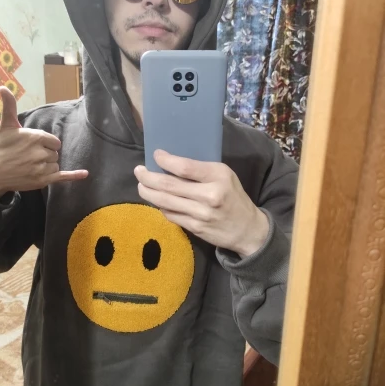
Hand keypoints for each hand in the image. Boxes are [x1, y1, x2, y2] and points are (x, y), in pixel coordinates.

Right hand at [0, 87, 87, 197]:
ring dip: (47, 165)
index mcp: (35, 137)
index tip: (33, 146)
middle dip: (45, 154)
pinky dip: (74, 175)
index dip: (46, 144)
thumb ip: (9, 106)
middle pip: (55, 153)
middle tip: (29, 156)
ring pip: (56, 164)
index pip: (55, 141)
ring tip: (31, 165)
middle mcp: (40, 153)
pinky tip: (85, 174)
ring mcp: (42, 168)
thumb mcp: (7, 126)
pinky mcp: (43, 180)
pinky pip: (63, 176)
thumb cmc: (2, 148)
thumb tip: (3, 87)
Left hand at [134, 150, 268, 256]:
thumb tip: (170, 163)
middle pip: (169, 185)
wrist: (247, 229)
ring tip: (140, 185)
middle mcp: (210, 195)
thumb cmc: (233, 197)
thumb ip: (201, 170)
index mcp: (218, 176)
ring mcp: (201, 214)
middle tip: (138, 171)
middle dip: (148, 177)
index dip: (166, 161)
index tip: (156, 155)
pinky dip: (160, 206)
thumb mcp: (225, 176)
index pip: (185, 167)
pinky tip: (156, 200)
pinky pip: (170, 215)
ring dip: (148, 193)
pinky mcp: (195, 228)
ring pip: (165, 202)